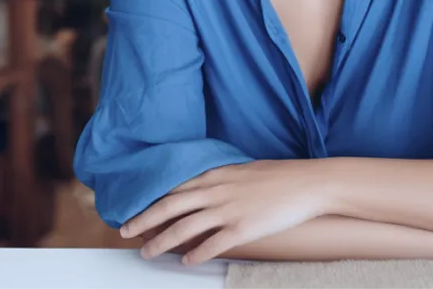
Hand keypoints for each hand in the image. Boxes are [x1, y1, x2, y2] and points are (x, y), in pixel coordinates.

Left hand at [122, 160, 328, 264]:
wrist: (308, 183)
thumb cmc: (278, 177)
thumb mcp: (242, 171)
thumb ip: (220, 181)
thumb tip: (203, 192)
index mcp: (215, 175)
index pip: (174, 189)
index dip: (151, 201)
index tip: (135, 210)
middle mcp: (216, 191)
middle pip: (169, 207)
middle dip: (143, 220)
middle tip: (125, 231)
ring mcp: (228, 210)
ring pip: (184, 228)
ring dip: (162, 242)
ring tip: (148, 253)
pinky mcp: (242, 229)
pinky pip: (212, 244)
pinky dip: (196, 254)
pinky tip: (186, 261)